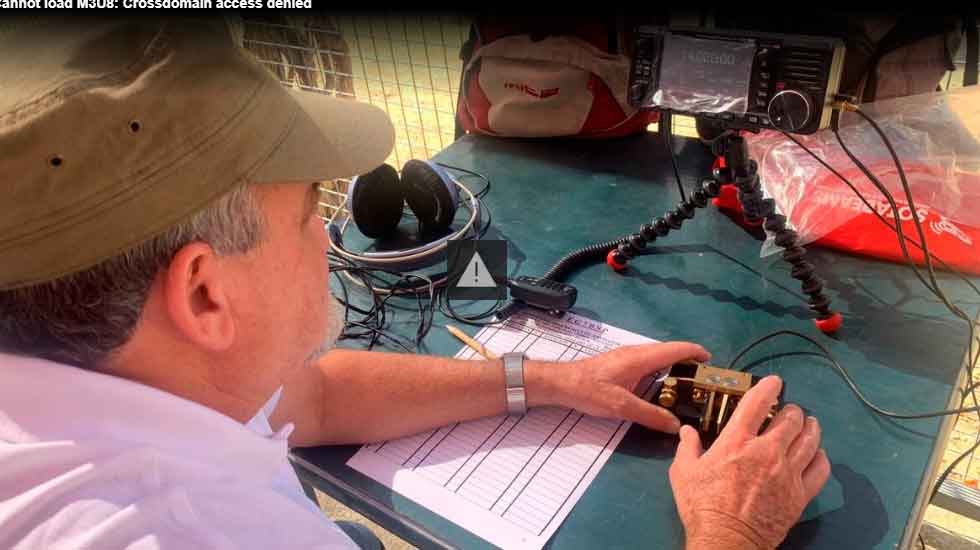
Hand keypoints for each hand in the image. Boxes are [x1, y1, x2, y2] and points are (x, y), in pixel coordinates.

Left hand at [553, 342, 709, 432]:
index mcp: (640, 358)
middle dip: (688, 360)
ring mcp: (627, 357)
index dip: (695, 352)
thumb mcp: (622, 406)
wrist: (561, 383)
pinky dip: (660, 369)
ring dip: (673, 364)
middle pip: (669, 351)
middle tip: (702, 378)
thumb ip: (650, 415)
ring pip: (657, 356)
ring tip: (686, 382)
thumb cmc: (589, 390)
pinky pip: (647, 362)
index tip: (710, 361)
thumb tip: (675, 425)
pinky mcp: (620, 364)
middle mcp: (636, 353)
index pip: (676, 349)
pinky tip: (660, 384)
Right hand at [669, 376, 830, 549]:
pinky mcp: (800, 494)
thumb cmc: (702, 507)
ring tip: (808, 424)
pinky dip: (820, 456)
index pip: (758, 402)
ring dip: (810, 427)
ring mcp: (787, 472)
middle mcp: (766, 451)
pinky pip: (820, 468)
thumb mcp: (683, 473)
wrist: (726, 541)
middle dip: (791, 410)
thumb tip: (686, 431)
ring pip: (810, 439)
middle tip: (788, 412)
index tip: (775, 382)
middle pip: (791, 419)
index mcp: (736, 441)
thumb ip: (687, 447)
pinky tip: (816, 454)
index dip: (770, 386)